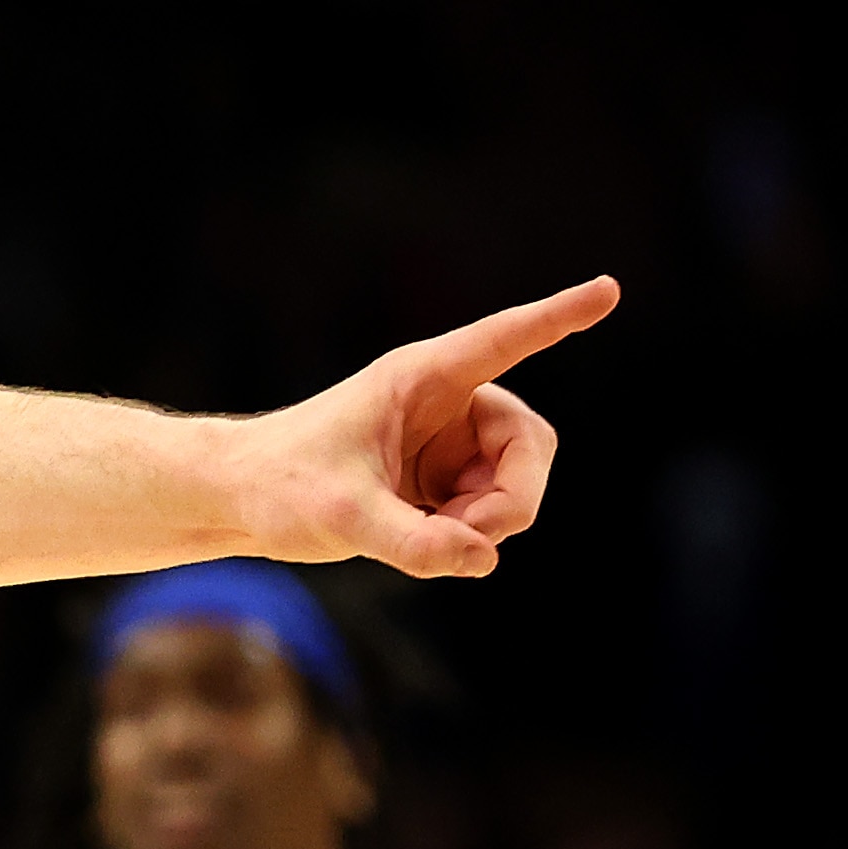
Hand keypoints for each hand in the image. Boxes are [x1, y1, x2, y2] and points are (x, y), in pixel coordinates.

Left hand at [228, 277, 615, 578]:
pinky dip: (467, 538)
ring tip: (420, 538)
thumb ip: (411, 541)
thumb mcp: (341, 516)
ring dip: (485, 524)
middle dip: (509, 500)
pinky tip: (417, 540)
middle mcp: (447, 403)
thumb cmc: (278, 487)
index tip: (610, 289)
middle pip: (530, 446)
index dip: (558, 317)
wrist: (238, 503)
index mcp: (422, 378)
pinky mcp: (445, 481)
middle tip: (465, 538)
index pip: (505, 340)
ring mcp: (450, 443)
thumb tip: (482, 560)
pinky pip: (491, 513)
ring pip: (516, 486)